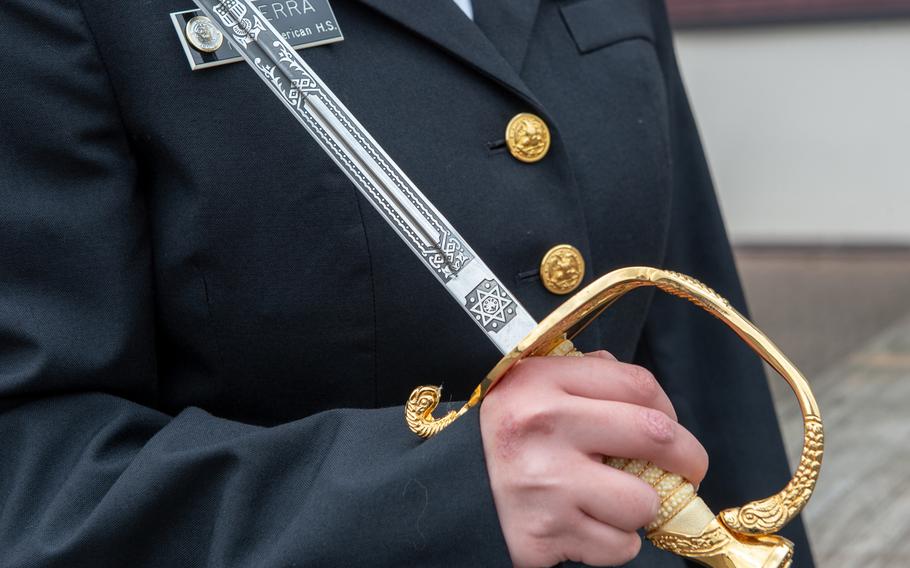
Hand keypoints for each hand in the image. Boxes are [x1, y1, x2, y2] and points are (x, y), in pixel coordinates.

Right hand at [479, 351, 708, 566]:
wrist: (446, 493)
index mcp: (541, 382)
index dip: (668, 408)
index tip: (669, 425)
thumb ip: (584, 380)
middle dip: (688, 458)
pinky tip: (585, 526)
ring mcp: (544, 484)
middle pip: (657, 436)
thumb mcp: (528, 388)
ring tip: (610, 502)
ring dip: (639, 508)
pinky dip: (612, 542)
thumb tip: (649, 402)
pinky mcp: (544, 535)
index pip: (638, 383)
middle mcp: (542, 426)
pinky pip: (617, 547)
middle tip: (688, 468)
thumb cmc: (503, 438)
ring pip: (642, 502)